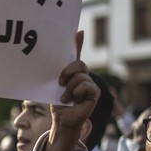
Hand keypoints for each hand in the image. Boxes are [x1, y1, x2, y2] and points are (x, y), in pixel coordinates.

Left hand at [46, 31, 99, 150]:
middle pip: (78, 64)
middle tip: (60, 83)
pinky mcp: (95, 93)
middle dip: (67, 72)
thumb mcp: (55, 84)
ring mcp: (90, 84)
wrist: (61, 120)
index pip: (77, 54)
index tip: (78, 31)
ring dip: (69, 87)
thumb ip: (58, 71)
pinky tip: (72, 101)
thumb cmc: (57, 103)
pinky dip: (76, 92)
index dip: (78, 42)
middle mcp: (84, 76)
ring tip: (65, 97)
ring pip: (81, 76)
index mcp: (73, 73)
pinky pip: (86, 85)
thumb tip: (57, 61)